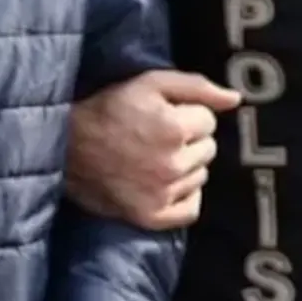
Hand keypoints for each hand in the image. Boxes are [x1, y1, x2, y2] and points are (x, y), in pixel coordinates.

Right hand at [66, 70, 241, 229]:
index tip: (162, 117)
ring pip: (201, 177)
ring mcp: (162, 194)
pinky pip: (191, 209)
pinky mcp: (151, 216)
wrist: (65, 149)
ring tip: (155, 159)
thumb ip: (197, 87)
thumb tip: (236, 99)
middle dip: (189, 141)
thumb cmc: (107, 110)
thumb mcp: (148, 84)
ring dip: (186, 167)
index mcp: (173, 129)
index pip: (209, 122)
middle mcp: (171, 164)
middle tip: (157, 138)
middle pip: (208, 150)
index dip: (187, 115)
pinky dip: (184, 197)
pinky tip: (165, 185)